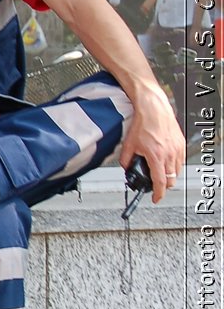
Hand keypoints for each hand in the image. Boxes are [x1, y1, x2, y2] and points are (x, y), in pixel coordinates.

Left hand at [121, 81, 186, 203]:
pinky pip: (180, 161)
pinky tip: (166, 162)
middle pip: (170, 179)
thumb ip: (126, 159)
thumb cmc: (142, 124)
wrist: (153, 110)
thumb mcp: (128, 144)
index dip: (158, 194)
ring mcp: (177, 149)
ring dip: (169, 176)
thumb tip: (126, 168)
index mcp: (156, 156)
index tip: (155, 198)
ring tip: (159, 173)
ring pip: (177, 171)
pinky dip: (174, 165)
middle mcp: (169, 154)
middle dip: (163, 186)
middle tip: (155, 186)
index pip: (159, 182)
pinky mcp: (181, 144)